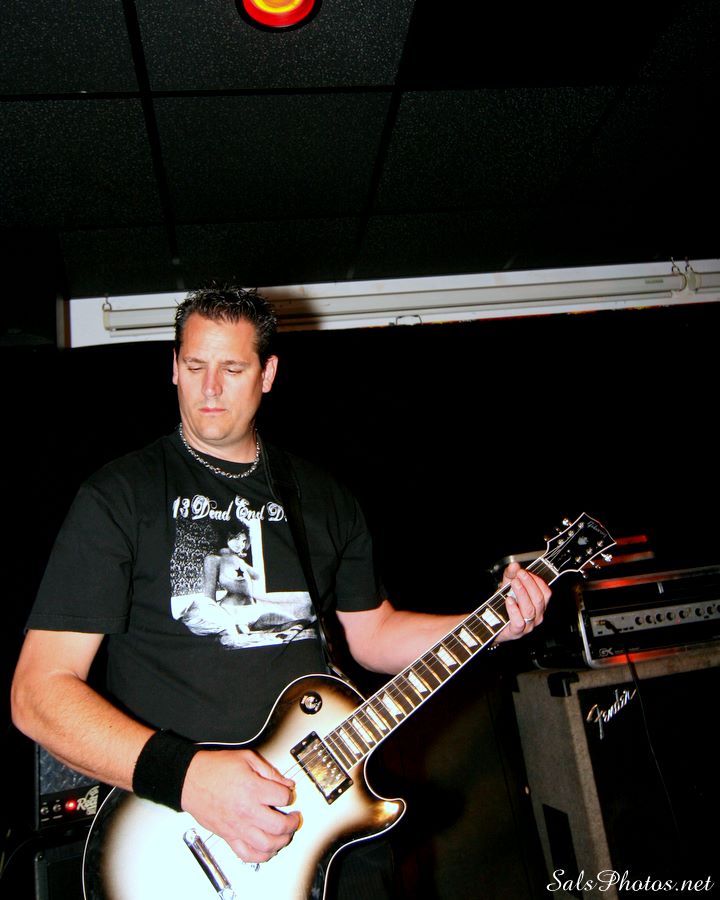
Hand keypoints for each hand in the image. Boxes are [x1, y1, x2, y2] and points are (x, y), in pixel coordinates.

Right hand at [181, 748, 299, 862]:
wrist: (190, 780)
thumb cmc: (214, 768)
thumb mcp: (246, 758)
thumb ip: (269, 771)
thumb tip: (286, 783)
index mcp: (252, 788)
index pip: (283, 797)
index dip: (289, 794)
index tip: (288, 793)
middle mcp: (246, 810)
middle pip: (279, 826)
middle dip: (292, 822)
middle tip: (294, 818)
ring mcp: (237, 826)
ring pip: (267, 845)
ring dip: (282, 841)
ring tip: (285, 834)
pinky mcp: (228, 836)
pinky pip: (247, 855)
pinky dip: (261, 856)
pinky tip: (268, 849)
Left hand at [495, 563, 550, 642]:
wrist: (492, 621)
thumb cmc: (504, 604)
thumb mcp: (507, 585)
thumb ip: (510, 574)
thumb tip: (514, 565)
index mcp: (539, 604)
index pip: (546, 592)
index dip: (537, 581)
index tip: (525, 571)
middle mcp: (537, 615)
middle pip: (539, 599)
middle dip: (529, 584)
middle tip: (520, 574)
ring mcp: (528, 625)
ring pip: (530, 609)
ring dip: (522, 594)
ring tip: (514, 583)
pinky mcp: (517, 632)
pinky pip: (519, 622)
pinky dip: (514, 610)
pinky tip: (508, 600)